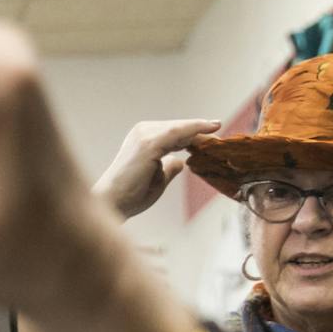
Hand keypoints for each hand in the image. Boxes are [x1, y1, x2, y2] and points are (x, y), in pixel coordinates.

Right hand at [94, 118, 218, 218]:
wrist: (113, 204)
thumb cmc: (131, 195)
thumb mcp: (157, 178)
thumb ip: (169, 167)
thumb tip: (181, 161)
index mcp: (142, 139)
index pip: (173, 133)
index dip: (193, 133)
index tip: (212, 134)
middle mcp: (142, 132)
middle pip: (178, 127)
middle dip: (199, 129)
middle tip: (219, 131)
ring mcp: (144, 136)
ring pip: (179, 128)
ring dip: (199, 128)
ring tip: (217, 128)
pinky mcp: (148, 144)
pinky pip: (177, 133)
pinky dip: (194, 130)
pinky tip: (209, 130)